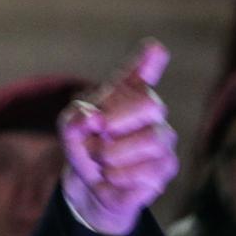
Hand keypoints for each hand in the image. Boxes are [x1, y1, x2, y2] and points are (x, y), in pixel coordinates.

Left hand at [59, 39, 179, 235]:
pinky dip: (118, 175)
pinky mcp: (166, 166)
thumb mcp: (69, 132)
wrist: (90, 188)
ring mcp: (163, 138)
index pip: (140, 73)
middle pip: (151, 104)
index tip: (154, 48)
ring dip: (113, 153)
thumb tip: (92, 118)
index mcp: (125, 94)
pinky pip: (146, 169)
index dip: (148, 61)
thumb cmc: (84, 149)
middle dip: (117, 122)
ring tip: (102, 160)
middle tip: (97, 136)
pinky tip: (113, 175)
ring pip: (150, 139)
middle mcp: (150, 111)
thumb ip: (74, 120)